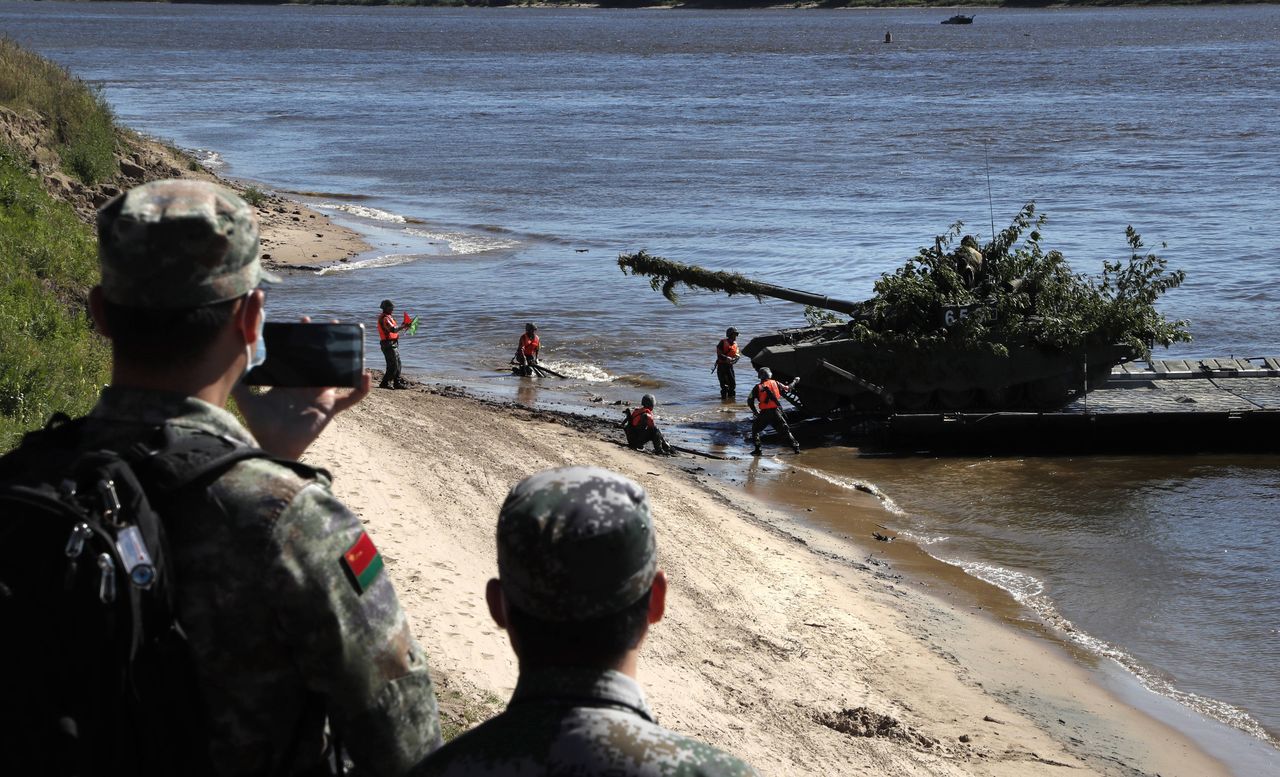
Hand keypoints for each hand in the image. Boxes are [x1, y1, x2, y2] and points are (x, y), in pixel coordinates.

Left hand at [232, 316, 371, 459]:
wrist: (273, 445)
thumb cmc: (260, 426)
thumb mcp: (247, 400)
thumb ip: (240, 383)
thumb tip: (230, 362)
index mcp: (290, 382)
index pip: (298, 355)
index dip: (302, 338)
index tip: (304, 321)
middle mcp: (306, 387)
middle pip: (319, 360)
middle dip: (326, 342)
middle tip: (331, 324)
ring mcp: (320, 397)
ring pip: (337, 374)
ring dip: (346, 359)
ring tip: (351, 342)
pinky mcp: (329, 409)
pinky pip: (349, 398)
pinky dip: (360, 389)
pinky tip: (365, 376)